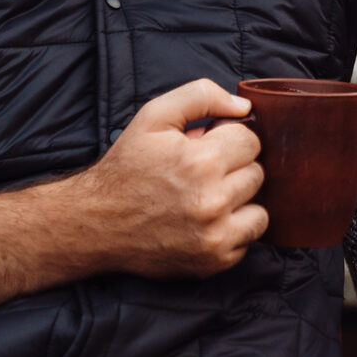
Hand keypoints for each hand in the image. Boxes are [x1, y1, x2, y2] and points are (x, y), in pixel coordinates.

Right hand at [72, 79, 267, 278]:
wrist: (95, 224)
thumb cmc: (127, 167)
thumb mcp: (154, 117)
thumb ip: (201, 96)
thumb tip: (245, 107)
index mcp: (201, 162)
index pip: (251, 141)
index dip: (229, 141)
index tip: (207, 148)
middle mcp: (212, 201)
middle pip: (258, 173)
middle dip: (234, 169)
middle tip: (202, 174)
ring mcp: (215, 235)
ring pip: (261, 208)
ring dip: (240, 201)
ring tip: (207, 197)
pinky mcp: (214, 261)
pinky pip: (250, 237)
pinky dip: (234, 229)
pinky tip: (206, 221)